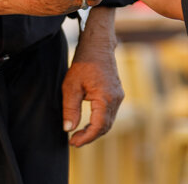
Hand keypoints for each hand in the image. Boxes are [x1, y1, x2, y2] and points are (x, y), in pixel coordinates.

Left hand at [61, 7, 123, 146]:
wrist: (98, 45)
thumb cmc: (83, 62)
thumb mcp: (71, 86)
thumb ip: (70, 109)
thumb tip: (68, 129)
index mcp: (105, 97)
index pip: (98, 126)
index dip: (86, 138)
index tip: (72, 142)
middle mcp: (116, 98)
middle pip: (105, 127)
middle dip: (90, 136)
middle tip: (73, 141)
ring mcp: (119, 96)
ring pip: (108, 121)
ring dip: (94, 130)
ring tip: (78, 134)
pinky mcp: (117, 94)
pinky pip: (109, 114)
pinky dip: (99, 122)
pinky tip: (87, 123)